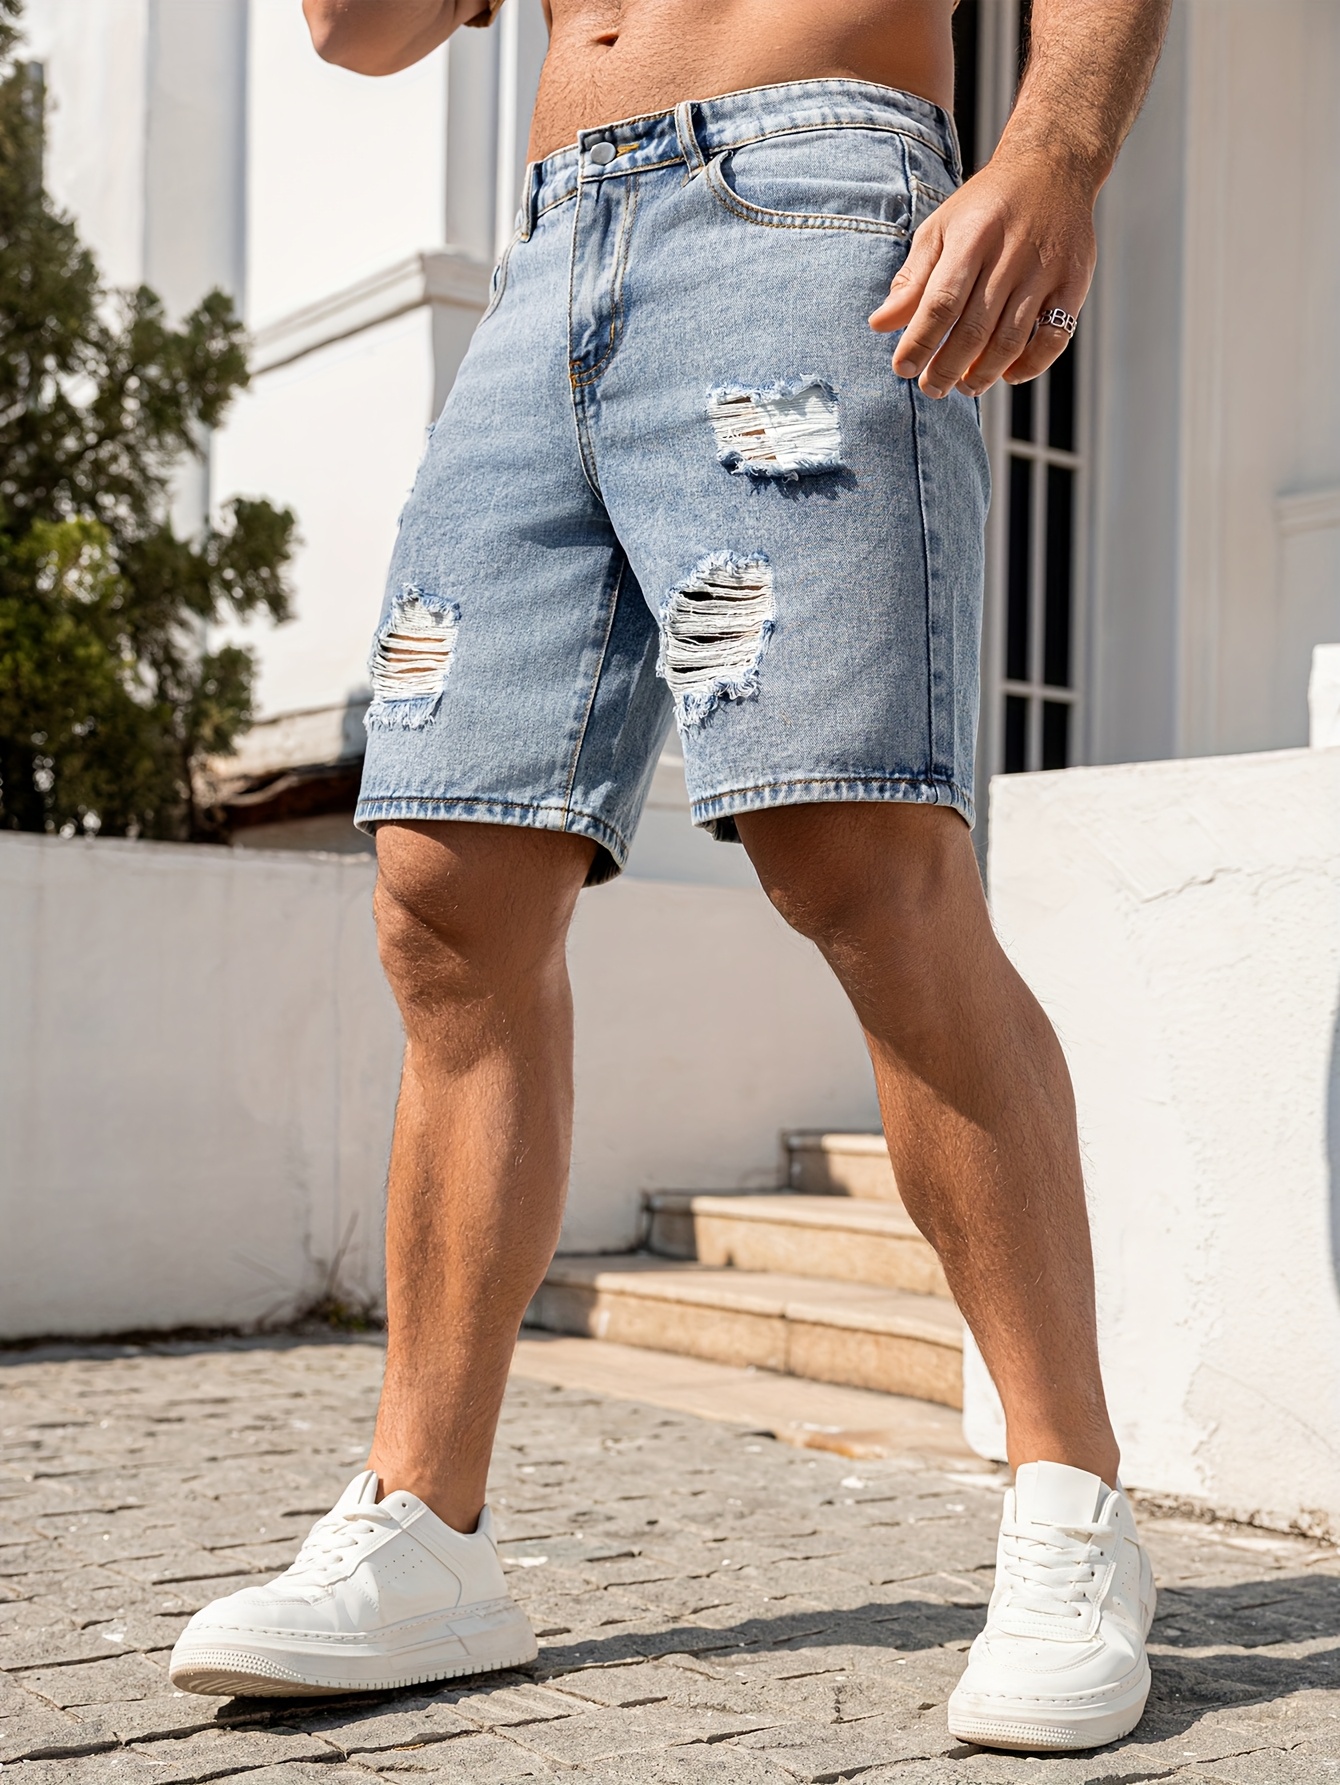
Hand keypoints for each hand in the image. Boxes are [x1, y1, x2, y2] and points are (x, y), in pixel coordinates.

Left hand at [869, 149, 1096, 398]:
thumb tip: (879, 325)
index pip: (941, 303)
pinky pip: (1054, 339)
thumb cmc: (985, 207)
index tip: (903, 369)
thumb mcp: (941, 229)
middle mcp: (1011, 255)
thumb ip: (912, 278)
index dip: (920, 342)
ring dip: (983, 374)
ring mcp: (1046, 271)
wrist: (1051, 169)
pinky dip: (1030, 366)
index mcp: (973, 238)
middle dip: (946, 368)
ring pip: (1011, 341)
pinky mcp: (1074, 283)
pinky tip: (1008, 375)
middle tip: (930, 388)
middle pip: (974, 330)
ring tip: (963, 387)